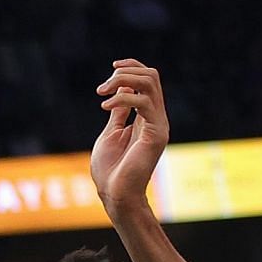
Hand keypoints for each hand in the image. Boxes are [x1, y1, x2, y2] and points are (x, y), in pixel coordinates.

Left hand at [92, 59, 170, 210]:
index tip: (112, 67)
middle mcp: (155, 118)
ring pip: (150, 82)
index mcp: (145, 116)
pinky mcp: (156, 134)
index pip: (148, 79)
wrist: (115, 194)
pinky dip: (122, 98)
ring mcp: (158, 125)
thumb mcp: (112, 132)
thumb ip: (120, 111)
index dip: (132, 67)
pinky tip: (105, 106)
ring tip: (103, 93)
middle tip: (103, 87)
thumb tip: (122, 88)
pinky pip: (144, 102)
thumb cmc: (110, 169)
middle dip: (125, 72)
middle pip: (151, 75)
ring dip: (123, 80)